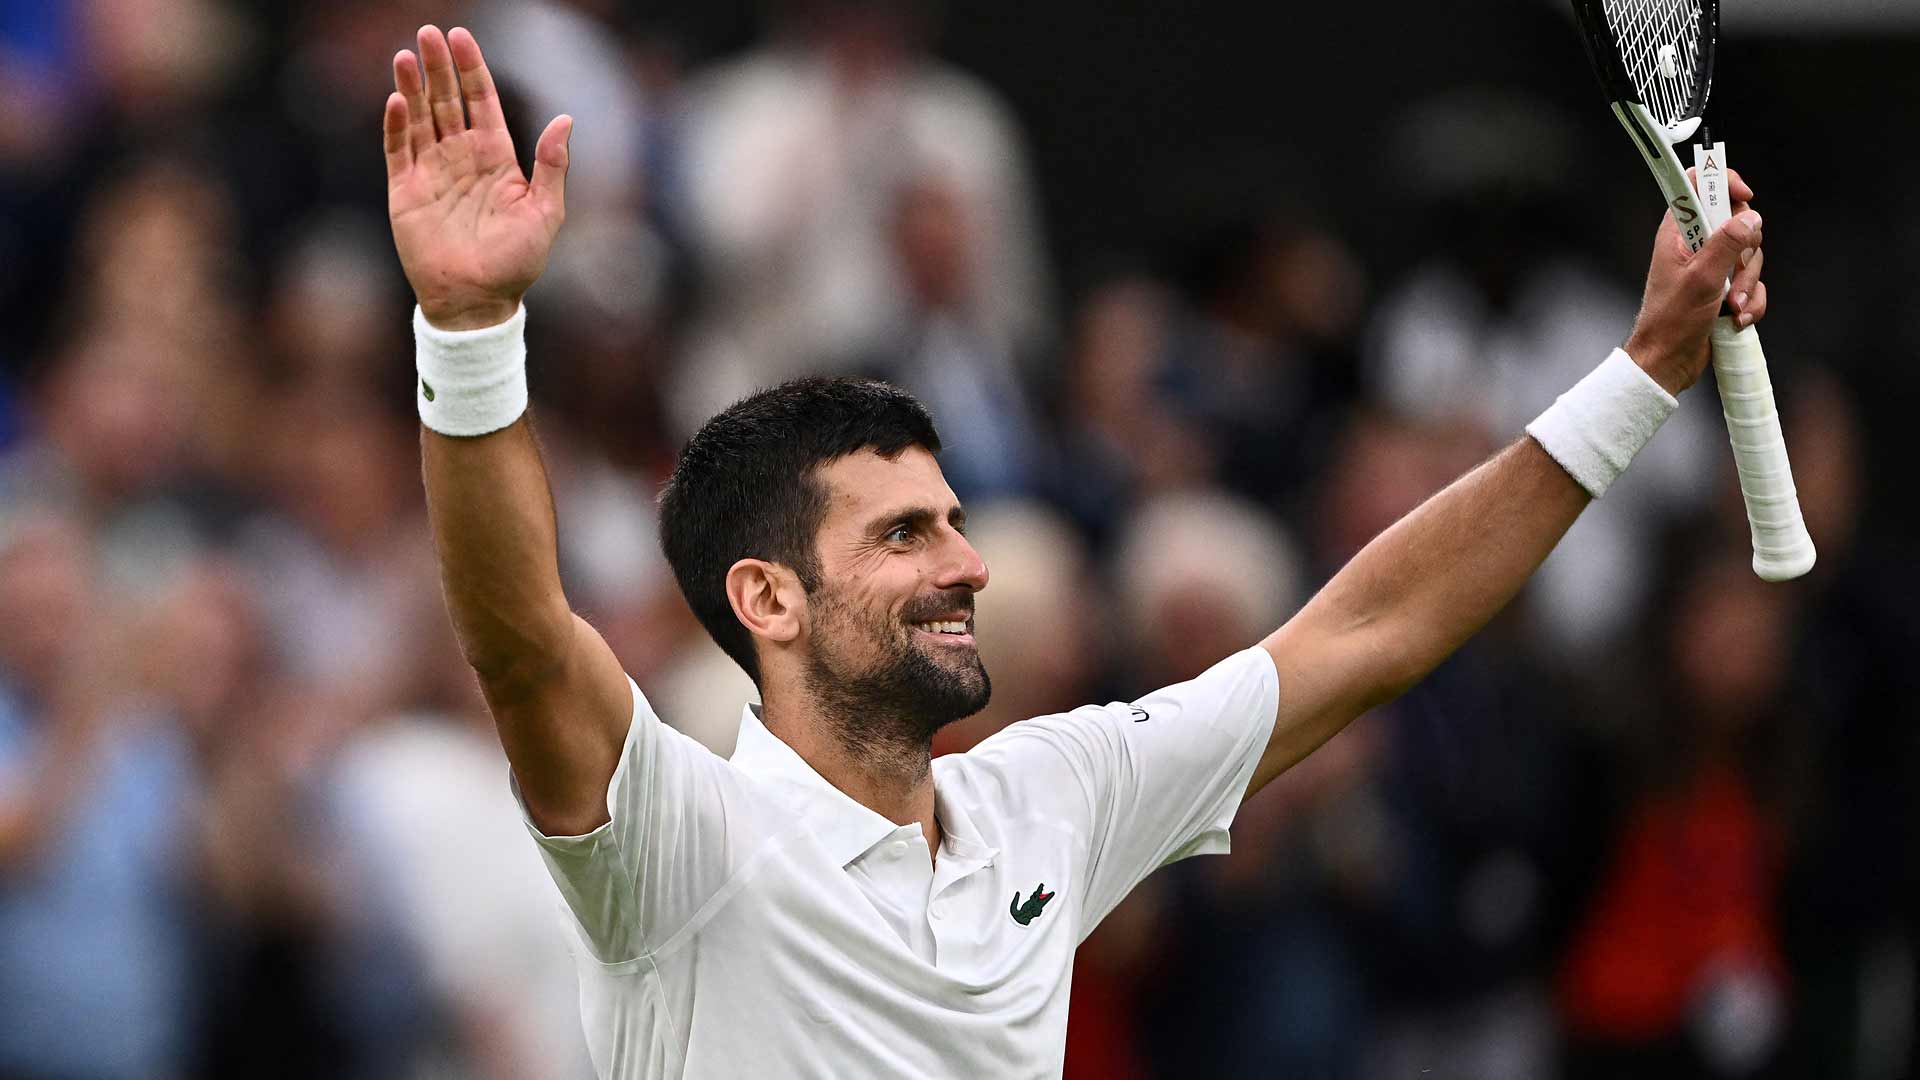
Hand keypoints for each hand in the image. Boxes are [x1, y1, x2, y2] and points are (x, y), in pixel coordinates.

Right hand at [384, 25, 570, 329]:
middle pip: (447, 101)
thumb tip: (566, 118)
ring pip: (419, 118)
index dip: (472, 70)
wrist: (478, 301)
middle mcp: (461, 158)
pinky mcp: (406, 192)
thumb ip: (552, 166)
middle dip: (439, 67)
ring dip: (413, 87)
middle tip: (428, 32)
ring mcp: (432, 172)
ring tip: (407, 54)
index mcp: (496, 158)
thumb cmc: (516, 263)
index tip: (461, 37)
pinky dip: (397, 125)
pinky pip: (398, 150)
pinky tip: (397, 98)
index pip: (481, 102)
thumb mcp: (546, 213)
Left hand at [1623, 169, 1767, 394]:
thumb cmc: (1671, 320)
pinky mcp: (1725, 289)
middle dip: (1745, 252)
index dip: (1723, 183)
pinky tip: (1737, 318)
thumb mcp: (1702, 278)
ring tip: (1731, 305)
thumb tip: (1750, 217)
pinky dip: (1751, 301)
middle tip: (1731, 274)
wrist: (1668, 360)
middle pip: (1738, 222)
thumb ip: (1727, 243)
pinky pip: (1753, 283)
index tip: (1744, 195)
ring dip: (1746, 284)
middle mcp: (1696, 245)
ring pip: (1750, 256)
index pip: (1699, 187)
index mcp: (1678, 233)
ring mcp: (1713, 267)